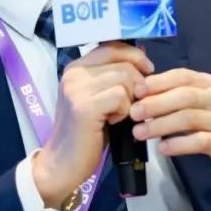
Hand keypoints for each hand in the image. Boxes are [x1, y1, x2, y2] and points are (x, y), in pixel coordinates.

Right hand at [32, 42, 153, 208]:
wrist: (63, 163)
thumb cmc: (87, 131)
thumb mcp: (101, 96)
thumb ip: (115, 74)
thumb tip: (141, 52)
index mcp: (77, 67)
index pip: (112, 46)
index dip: (134, 55)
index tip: (147, 70)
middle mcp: (74, 73)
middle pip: (123, 63)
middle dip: (137, 83)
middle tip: (132, 103)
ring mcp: (77, 89)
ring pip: (125, 79)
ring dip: (130, 99)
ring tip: (117, 115)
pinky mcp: (84, 107)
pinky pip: (120, 97)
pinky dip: (124, 111)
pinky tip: (112, 122)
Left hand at [129, 69, 210, 183]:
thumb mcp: (205, 104)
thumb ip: (180, 97)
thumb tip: (143, 94)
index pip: (182, 76)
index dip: (158, 82)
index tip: (136, 90)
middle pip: (184, 96)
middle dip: (155, 103)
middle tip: (133, 112)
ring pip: (188, 118)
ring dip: (160, 125)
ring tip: (139, 133)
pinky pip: (198, 141)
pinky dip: (177, 144)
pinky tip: (162, 148)